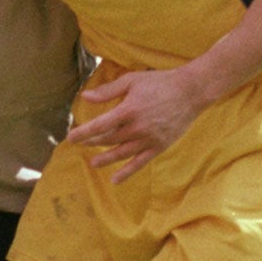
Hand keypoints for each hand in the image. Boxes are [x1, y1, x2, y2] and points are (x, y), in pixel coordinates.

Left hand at [67, 66, 210, 180]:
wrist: (190, 92)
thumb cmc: (160, 82)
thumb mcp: (131, 81)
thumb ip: (107, 91)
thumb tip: (85, 97)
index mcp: (128, 110)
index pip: (99, 125)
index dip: (83, 133)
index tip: (70, 138)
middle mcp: (137, 128)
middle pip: (109, 139)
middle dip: (93, 142)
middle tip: (82, 143)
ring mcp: (148, 139)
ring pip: (121, 153)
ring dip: (106, 159)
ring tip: (94, 163)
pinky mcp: (159, 146)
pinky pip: (140, 163)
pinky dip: (127, 172)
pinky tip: (115, 179)